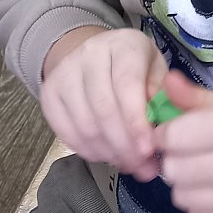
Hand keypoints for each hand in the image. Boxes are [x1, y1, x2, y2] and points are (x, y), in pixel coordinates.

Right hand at [41, 28, 167, 178]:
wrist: (95, 54)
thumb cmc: (136, 67)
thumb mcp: (157, 72)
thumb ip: (163, 97)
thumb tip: (161, 127)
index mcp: (124, 45)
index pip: (126, 85)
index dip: (136, 122)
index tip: (148, 149)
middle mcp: (90, 54)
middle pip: (104, 109)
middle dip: (125, 145)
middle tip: (142, 167)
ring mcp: (64, 74)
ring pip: (85, 125)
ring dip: (109, 153)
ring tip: (129, 164)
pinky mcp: (49, 95)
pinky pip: (67, 133)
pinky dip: (89, 152)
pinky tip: (107, 156)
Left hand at [155, 70, 212, 212]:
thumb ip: (197, 97)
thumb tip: (166, 81)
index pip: (179, 136)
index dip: (163, 134)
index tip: (166, 133)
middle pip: (176, 170)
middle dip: (172, 159)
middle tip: (184, 154)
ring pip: (182, 196)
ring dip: (182, 184)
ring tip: (197, 172)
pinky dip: (197, 202)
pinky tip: (211, 188)